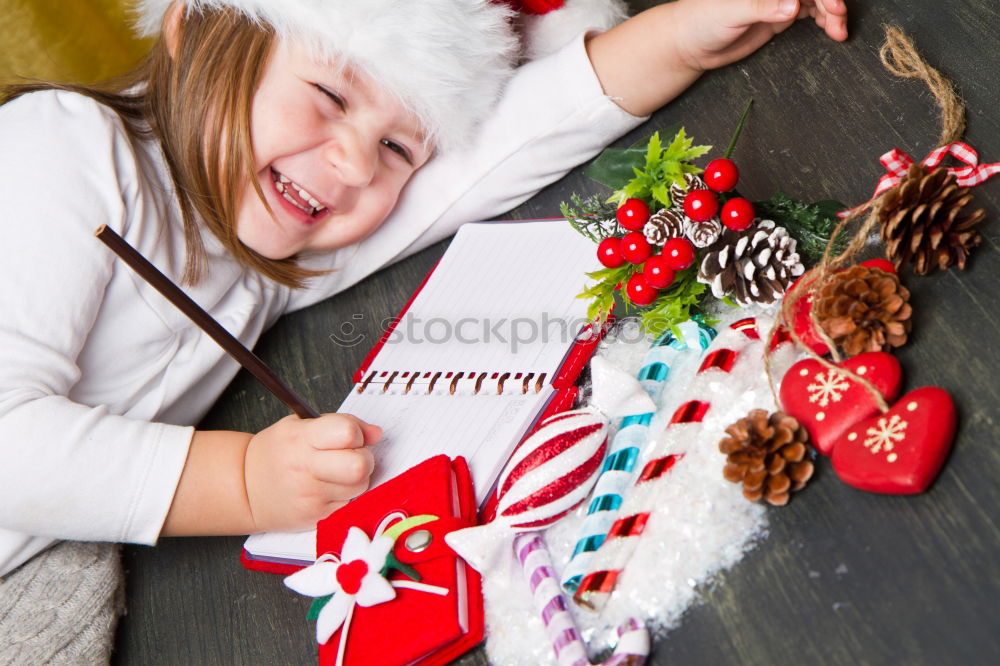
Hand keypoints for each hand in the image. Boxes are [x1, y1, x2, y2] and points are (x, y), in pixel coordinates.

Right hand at [244, 413, 380, 531]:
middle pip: (359, 465)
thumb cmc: (278, 452)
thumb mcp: (300, 426)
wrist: (245, 488)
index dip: (357, 433)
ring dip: (357, 479)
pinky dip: (347, 496)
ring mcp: (311, 496)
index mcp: (302, 438)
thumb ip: (341, 424)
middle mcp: (305, 468)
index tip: (352, 436)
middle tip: (352, 457)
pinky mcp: (316, 517)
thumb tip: (376, 434)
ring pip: (360, 486)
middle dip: (364, 458)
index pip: (347, 432)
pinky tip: (331, 490)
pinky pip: (350, 504)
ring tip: (338, 474)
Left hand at [676, 0, 848, 72]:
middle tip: (838, 19)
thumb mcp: (731, 12)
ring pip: (816, 0)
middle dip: (831, 1)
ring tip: (839, 32)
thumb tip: (793, 6)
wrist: (690, 44)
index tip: (831, 4)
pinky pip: (811, 12)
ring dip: (832, 13)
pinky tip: (833, 31)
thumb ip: (762, 8)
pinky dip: (825, 20)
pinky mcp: (779, 16)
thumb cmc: (702, 21)